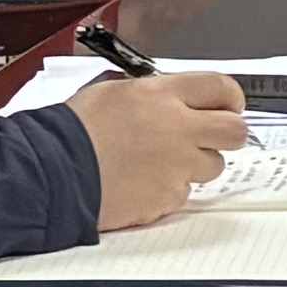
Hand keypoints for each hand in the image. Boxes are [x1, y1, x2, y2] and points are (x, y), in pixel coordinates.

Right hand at [76, 68, 253, 224]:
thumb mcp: (114, 92)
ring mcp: (176, 167)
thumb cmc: (73, 132)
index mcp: (162, 96)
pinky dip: (169, 189)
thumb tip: (176, 99)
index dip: (229, 97)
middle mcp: (177, 129)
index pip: (221, 88)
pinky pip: (184, 193)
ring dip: (195, 164)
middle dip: (229, 132)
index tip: (228, 104)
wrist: (52, 172)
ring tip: (161, 161)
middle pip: (234, 130)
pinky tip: (143, 181)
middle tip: (215, 135)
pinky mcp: (167, 198)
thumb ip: (154, 94)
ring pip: (212, 166)